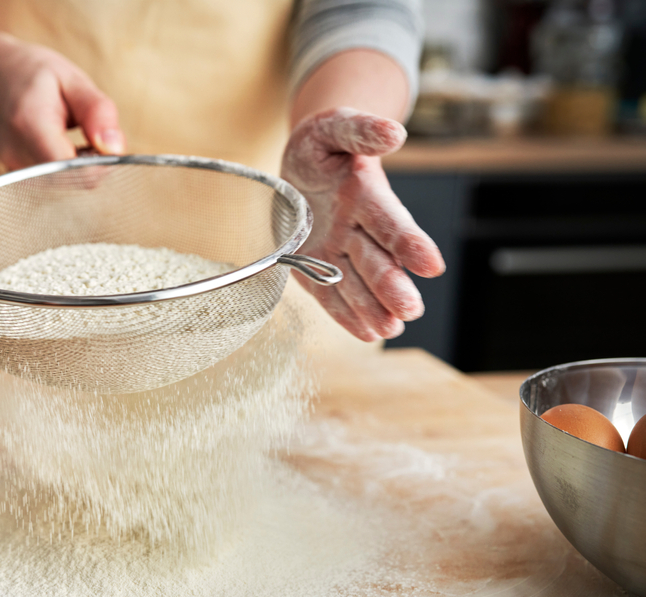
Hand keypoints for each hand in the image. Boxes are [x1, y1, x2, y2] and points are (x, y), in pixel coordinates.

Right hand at [0, 35, 125, 170]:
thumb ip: (97, 111)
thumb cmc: (34, 76)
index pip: (71, 167)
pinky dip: (70, 169)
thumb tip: (116, 149)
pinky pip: (56, 183)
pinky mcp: (18, 178)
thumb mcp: (72, 80)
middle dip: (94, 163)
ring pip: (67, 184)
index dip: (99, 162)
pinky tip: (66, 146)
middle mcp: (16, 153)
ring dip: (83, 166)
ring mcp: (14, 169)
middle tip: (90, 131)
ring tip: (74, 135)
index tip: (106, 141)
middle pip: (72, 180)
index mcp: (29, 123)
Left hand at [281, 107, 444, 341]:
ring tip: (388, 329)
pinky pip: (330, 293)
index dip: (410, 243)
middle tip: (409, 309)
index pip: (391, 222)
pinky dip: (346, 313)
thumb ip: (361, 131)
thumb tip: (393, 133)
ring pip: (358, 283)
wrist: (302, 163)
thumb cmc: (321, 144)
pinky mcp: (315, 266)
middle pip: (378, 260)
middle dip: (392, 285)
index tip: (431, 265)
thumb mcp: (333, 127)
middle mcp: (357, 228)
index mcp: (366, 195)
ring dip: (373, 307)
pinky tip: (366, 333)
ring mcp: (338, 250)